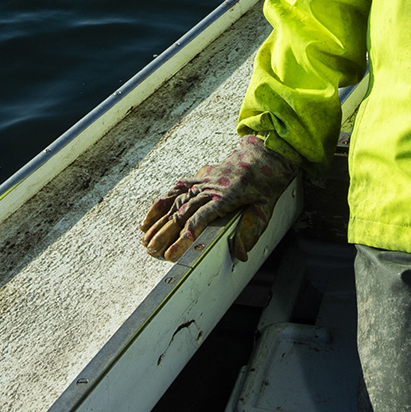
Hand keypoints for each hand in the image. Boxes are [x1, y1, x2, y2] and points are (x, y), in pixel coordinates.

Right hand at [141, 135, 297, 261]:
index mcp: (224, 198)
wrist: (262, 156)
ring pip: (175, 203)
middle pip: (182, 213)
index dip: (185, 236)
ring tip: (145, 240)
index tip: (174, 251)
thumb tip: (240, 255)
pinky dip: (160, 204)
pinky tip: (148, 219)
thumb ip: (250, 232)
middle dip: (165, 234)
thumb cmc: (264, 185)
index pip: (200, 219)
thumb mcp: (263, 211)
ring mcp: (202, 182)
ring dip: (158, 222)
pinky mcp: (198, 178)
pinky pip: (175, 190)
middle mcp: (209, 189)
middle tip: (153, 251)